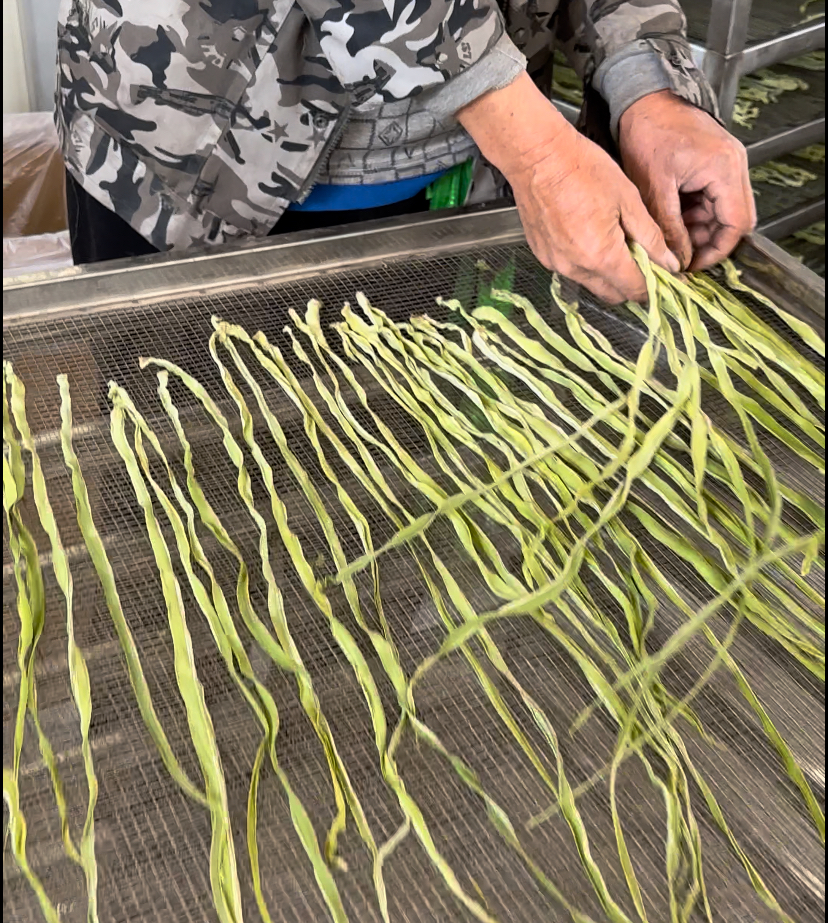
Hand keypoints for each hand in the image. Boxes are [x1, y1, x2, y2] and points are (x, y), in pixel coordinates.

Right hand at [457, 73, 679, 303]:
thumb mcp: (629, 200)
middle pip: (613, 295)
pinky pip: (572, 271)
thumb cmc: (584, 169)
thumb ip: (652, 238)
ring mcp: (556, 264)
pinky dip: (587, 263)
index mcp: (602, 256)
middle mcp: (576, 268)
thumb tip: (671, 264)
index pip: (635, 290)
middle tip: (646, 262)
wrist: (537, 157)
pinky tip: (590, 236)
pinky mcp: (543, 256)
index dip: (655, 288)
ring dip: (608, 274)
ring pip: (591, 283)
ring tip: (617, 244)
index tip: (667, 278)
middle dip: (631, 285)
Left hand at [618, 90, 755, 271]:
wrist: (643, 99)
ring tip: (671, 237)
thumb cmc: (648, 132)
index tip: (693, 265)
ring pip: (721, 212)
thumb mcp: (655, 188)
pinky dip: (693, 214)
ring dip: (698, 229)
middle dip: (707, 242)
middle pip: (733, 219)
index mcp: (725, 170)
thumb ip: (669, 227)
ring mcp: (726, 165)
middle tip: (679, 255)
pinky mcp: (714, 165)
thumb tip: (677, 260)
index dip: (717, 251)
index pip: (736, 224)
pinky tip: (673, 219)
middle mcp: (733, 166)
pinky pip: (711, 199)